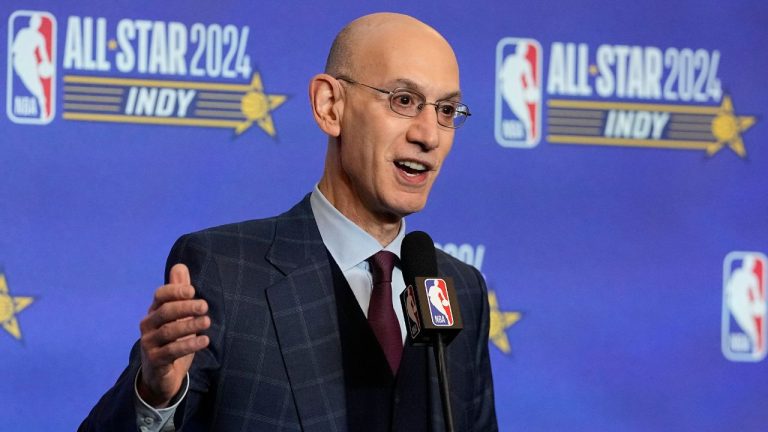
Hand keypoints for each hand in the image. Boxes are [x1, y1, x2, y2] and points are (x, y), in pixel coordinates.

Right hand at [138, 264, 210, 406]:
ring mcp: (149, 343)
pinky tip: (204, 340)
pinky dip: (189, 344)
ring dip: (189, 325)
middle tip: (205, 306)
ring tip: (207, 321)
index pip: (160, 296)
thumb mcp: (178, 317)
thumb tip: (180, 265)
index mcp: (155, 312)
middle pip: (165, 312)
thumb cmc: (172, 341)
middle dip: (185, 307)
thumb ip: (180, 293)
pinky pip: (171, 351)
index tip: (192, 290)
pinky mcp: (155, 360)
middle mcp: (148, 325)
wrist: (161, 376)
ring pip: (168, 331)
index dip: (174, 291)